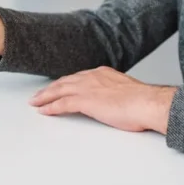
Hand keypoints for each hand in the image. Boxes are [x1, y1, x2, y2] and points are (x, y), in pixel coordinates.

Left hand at [29, 67, 175, 133]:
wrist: (148, 103)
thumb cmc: (144, 102)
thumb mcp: (127, 93)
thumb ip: (116, 94)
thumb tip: (115, 102)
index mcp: (103, 74)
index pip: (78, 77)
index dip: (65, 83)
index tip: (58, 87)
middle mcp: (92, 77)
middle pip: (64, 82)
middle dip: (50, 89)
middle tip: (38, 95)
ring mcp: (88, 88)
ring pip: (59, 90)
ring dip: (45, 97)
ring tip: (35, 102)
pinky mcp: (85, 100)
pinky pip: (62, 103)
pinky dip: (51, 107)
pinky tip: (44, 111)